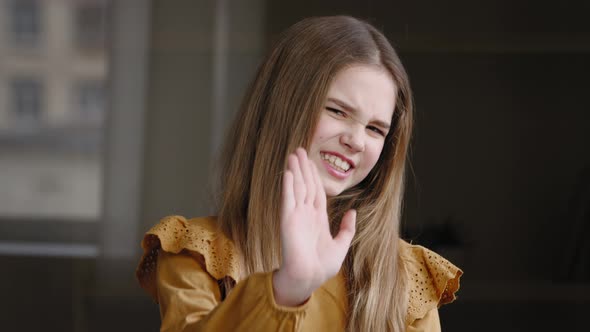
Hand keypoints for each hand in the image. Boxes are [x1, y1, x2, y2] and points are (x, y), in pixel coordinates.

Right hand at [273, 148, 355, 305]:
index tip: (310, 162)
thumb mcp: (341, 245)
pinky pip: (288, 199)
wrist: (308, 277)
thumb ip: (347, 228)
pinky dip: (288, 185)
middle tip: (300, 150)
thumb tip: (352, 212)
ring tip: (293, 154)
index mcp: (318, 218)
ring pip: (296, 187)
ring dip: (295, 170)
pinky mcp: (288, 220)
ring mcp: (296, 215)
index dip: (313, 175)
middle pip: (305, 185)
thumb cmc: (322, 266)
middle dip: (303, 167)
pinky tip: (288, 172)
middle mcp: (306, 214)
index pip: (316, 191)